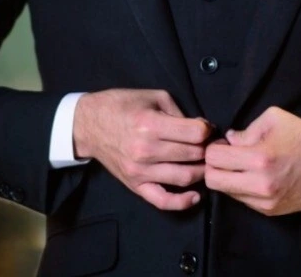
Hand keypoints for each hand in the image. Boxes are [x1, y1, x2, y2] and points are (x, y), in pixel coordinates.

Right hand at [74, 89, 211, 210]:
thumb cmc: (123, 105)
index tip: (207, 128)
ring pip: (184, 177)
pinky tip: (195, 196)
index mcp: (150, 124)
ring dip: (201, 171)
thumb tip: (202, 128)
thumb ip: (179, 112)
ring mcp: (140, 171)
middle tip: (210, 145)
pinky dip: (182, 202)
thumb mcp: (153, 96)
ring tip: (204, 162)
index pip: (195, 134)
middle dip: (207, 149)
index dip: (207, 130)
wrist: (90, 124)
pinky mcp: (135, 185)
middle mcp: (146, 150)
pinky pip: (162, 200)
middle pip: (192, 155)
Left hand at [205, 106, 300, 215]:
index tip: (222, 144)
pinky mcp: (269, 211)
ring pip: (225, 193)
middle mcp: (259, 184)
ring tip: (240, 165)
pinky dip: (241, 188)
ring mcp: (264, 202)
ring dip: (227, 178)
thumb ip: (246, 129)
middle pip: (213, 181)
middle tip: (225, 156)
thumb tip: (229, 140)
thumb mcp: (274, 118)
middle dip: (213, 166)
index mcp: (259, 158)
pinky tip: (253, 176)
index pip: (214, 159)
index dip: (213, 148)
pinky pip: (242, 201)